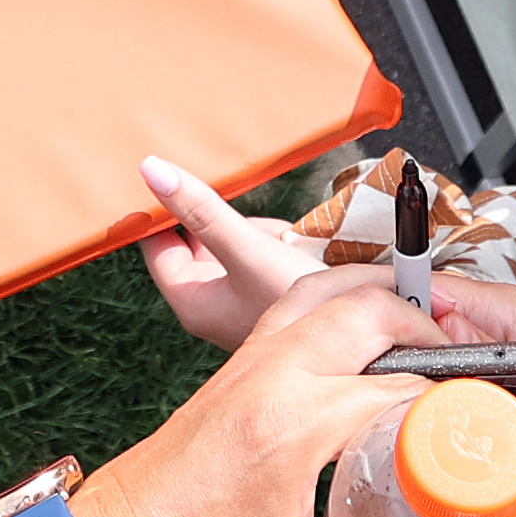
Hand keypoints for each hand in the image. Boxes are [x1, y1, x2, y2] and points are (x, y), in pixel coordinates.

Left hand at [69, 264, 435, 516]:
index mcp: (293, 426)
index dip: (447, 406)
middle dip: (425, 332)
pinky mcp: (230, 367)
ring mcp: (246, 362)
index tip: (477, 429)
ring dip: (377, 299)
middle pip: (369, 312)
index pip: (397, 389)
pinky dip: (334, 303)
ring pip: (324, 288)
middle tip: (460, 369)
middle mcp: (271, 376)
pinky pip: (292, 305)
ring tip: (419, 331)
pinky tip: (356, 336)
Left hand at [135, 152, 329, 351]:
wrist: (363, 344)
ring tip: (283, 241)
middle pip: (200, 238)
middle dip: (227, 220)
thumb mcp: (248, 250)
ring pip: (234, 241)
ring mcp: (239, 300)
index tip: (173, 176)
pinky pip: (260, 253)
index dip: (161, 210)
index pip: (156, 243)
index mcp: (190, 300)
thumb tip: (152, 172)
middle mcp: (210, 304)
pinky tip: (296, 251)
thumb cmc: (300, 309)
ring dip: (257, 231)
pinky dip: (276, 243)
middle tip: (249, 219)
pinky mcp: (265, 294)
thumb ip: (202, 211)